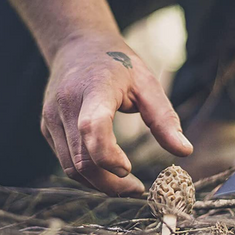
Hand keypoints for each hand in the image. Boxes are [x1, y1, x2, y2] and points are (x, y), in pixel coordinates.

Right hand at [41, 32, 192, 195]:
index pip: (93, 127)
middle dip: (110, 182)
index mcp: (93, 89)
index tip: (129, 169)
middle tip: (137, 189)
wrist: (79, 44)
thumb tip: (185, 151)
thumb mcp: (147, 83)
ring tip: (126, 185)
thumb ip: (164, 118)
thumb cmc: (118, 64)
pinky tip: (108, 172)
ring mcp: (51, 118)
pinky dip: (87, 173)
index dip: (108, 155)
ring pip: (71, 167)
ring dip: (99, 184)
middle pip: (81, 159)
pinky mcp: (48, 127)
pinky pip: (66, 160)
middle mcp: (65, 105)